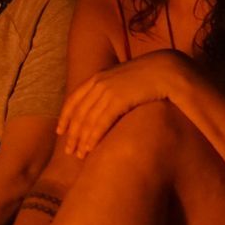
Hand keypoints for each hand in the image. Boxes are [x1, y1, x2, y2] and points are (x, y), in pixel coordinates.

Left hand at [56, 51, 184, 157]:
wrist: (164, 69)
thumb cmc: (147, 76)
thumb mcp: (122, 79)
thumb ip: (110, 88)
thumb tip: (105, 103)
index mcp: (97, 77)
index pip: (73, 99)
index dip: (65, 116)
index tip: (60, 131)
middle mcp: (98, 83)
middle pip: (78, 113)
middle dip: (72, 133)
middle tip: (68, 150)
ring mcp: (107, 91)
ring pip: (87, 120)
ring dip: (81, 139)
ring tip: (78, 155)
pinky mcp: (119, 100)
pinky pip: (101, 122)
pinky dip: (93, 137)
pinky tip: (90, 148)